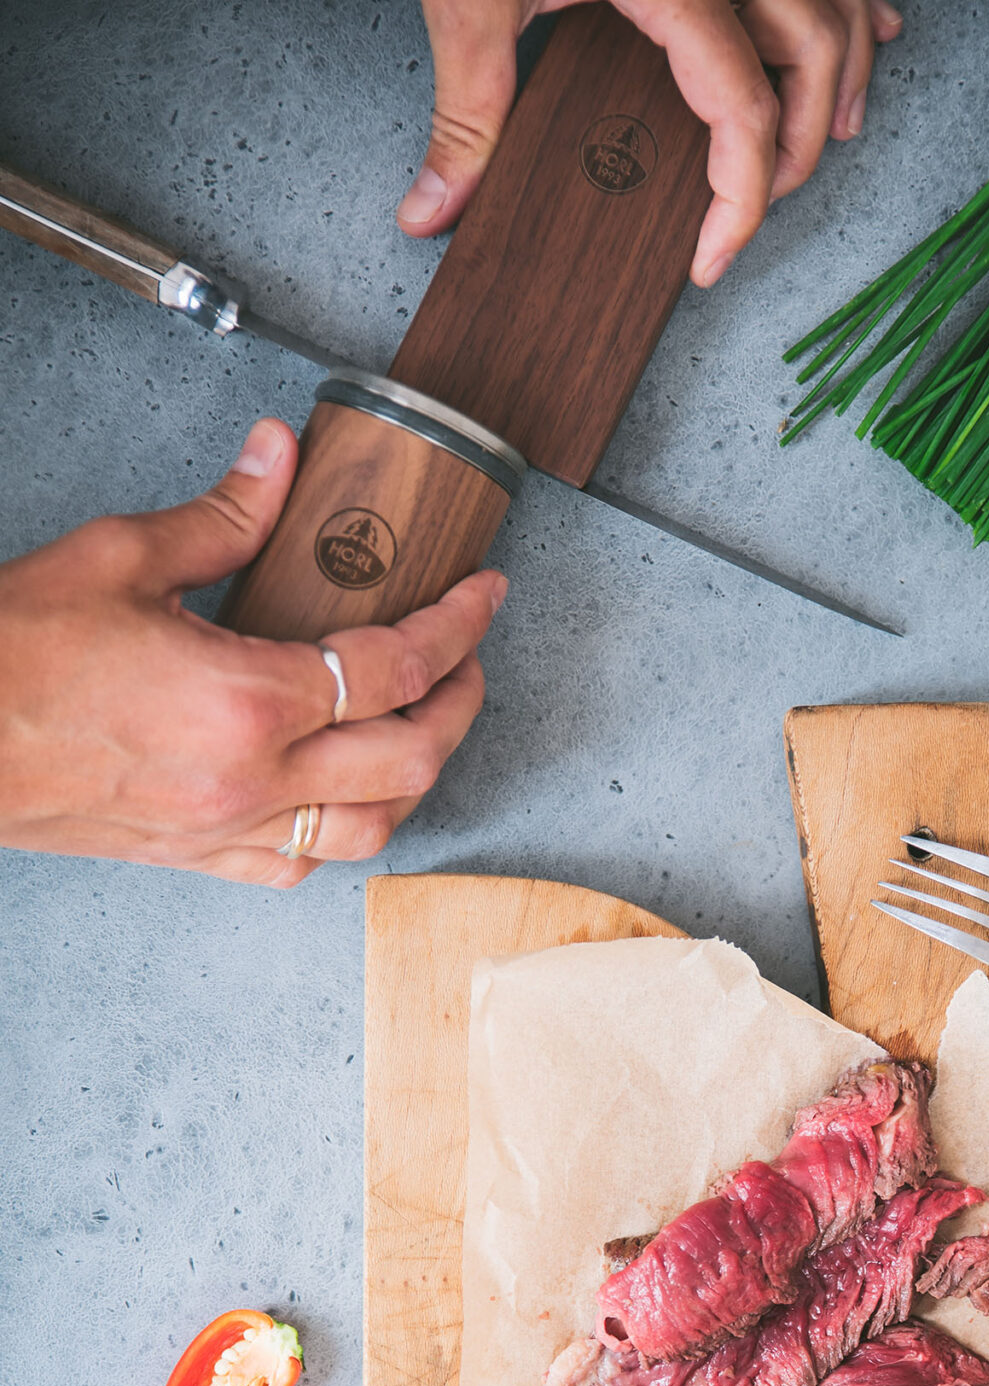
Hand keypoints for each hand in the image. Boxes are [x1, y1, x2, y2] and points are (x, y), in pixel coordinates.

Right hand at [0, 418, 504, 886]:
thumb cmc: (12, 655)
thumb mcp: (124, 556)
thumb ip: (224, 515)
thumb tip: (280, 458)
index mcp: (247, 701)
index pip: (394, 669)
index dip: (456, 628)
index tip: (482, 597)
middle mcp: (253, 781)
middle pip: (410, 760)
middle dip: (459, 706)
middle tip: (467, 660)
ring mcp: (230, 830)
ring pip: (373, 829)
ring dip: (416, 778)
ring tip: (423, 725)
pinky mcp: (198, 856)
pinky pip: (302, 865)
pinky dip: (344, 831)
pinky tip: (345, 792)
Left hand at [399, 0, 902, 285]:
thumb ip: (466, 108)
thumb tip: (437, 206)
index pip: (742, 110)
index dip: (742, 202)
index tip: (710, 259)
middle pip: (815, 52)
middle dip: (800, 145)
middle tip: (761, 205)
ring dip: (845, 68)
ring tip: (831, 129)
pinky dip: (853, 0)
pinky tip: (870, 28)